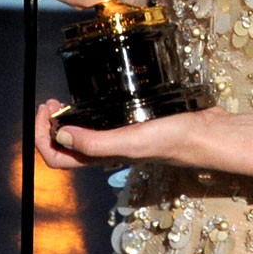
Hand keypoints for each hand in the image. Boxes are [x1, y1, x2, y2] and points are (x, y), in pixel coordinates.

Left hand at [35, 99, 252, 175]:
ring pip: (84, 135)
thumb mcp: (132, 140)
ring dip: (68, 119)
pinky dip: (91, 111)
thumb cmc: (173, 139)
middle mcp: (108, 150)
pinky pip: (104, 121)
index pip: (59, 157)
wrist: (208, 132)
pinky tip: (98, 95)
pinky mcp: (135, 123)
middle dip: (51, 126)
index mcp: (103, 158)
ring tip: (67, 99)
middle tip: (52, 102)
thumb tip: (61, 135)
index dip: (44, 136)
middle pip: (67, 147)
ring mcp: (122, 137)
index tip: (49, 109)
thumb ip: (97, 142)